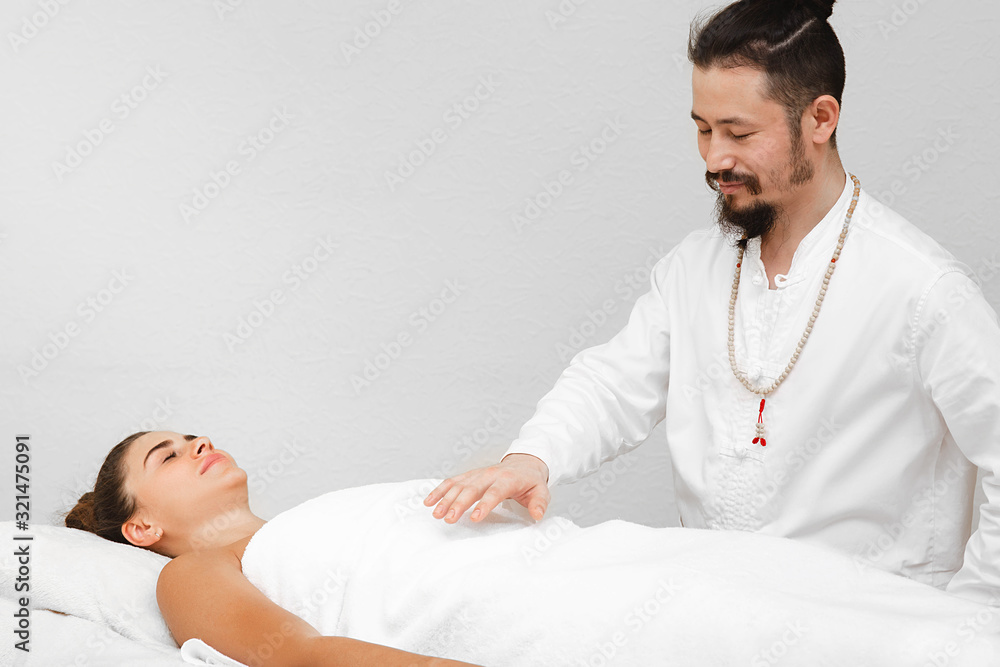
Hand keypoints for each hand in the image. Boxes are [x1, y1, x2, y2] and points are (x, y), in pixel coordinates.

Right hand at [423, 453, 549, 523]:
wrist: (525, 462)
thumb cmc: (531, 481)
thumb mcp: (541, 490)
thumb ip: (539, 503)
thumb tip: (538, 515)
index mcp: (507, 479)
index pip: (494, 492)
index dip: (484, 504)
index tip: (475, 518)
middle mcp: (490, 475)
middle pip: (471, 489)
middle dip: (458, 504)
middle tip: (449, 518)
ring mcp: (478, 474)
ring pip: (459, 485)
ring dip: (446, 499)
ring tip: (436, 513)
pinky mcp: (470, 475)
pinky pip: (452, 482)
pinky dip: (439, 490)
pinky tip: (429, 501)